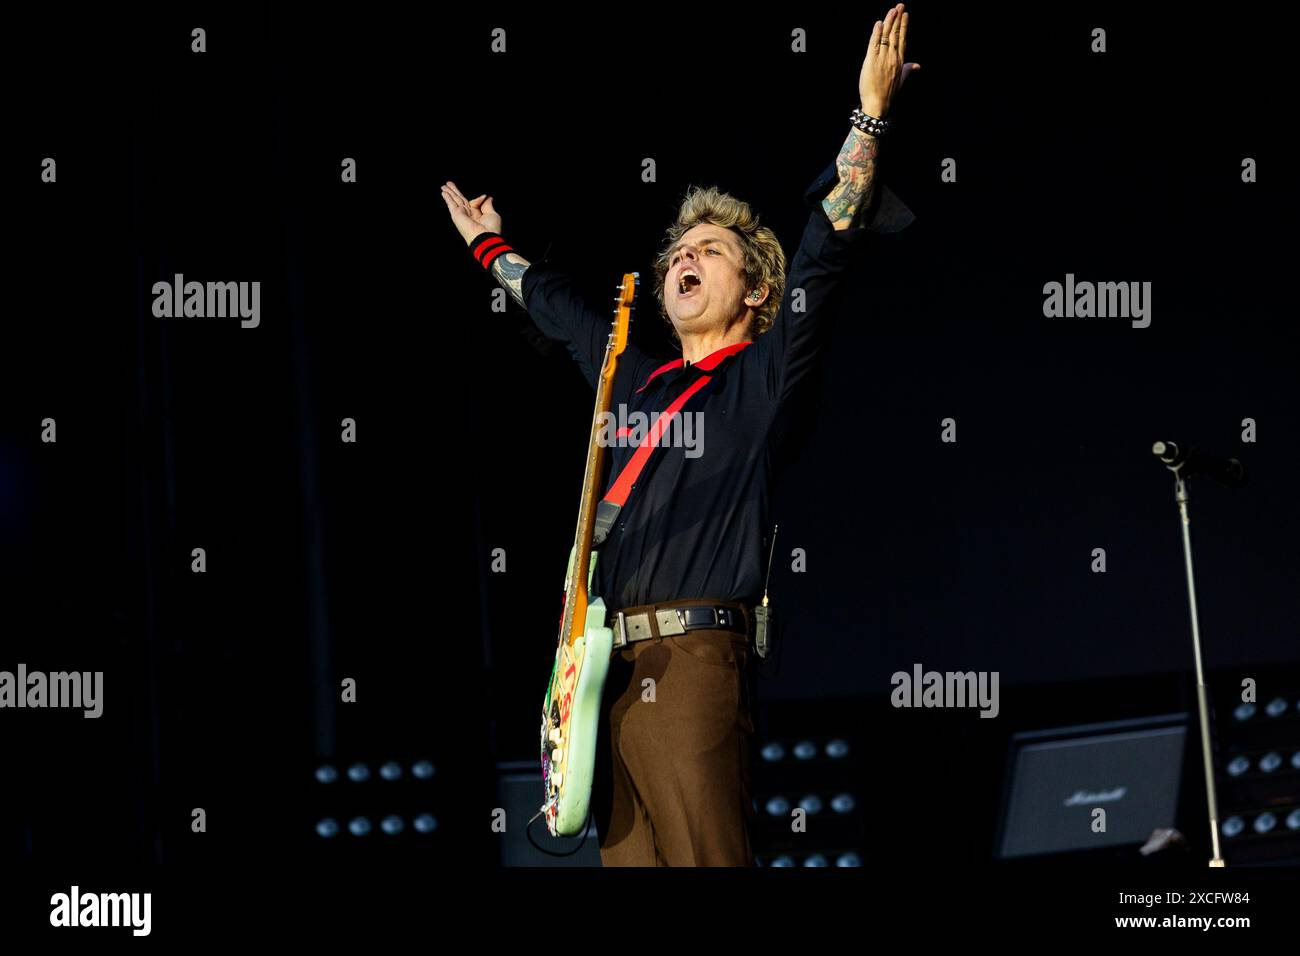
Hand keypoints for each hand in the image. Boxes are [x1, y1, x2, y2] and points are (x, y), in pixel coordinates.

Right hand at [441, 180, 502, 244]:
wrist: (485, 236)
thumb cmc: (491, 228)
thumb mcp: (492, 213)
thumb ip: (487, 204)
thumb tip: (487, 197)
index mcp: (476, 215)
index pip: (473, 203)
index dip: (479, 199)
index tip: (485, 196)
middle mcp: (468, 215)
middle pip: (460, 200)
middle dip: (454, 191)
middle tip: (449, 184)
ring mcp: (461, 214)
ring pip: (454, 200)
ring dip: (449, 192)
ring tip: (444, 186)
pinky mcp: (456, 214)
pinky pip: (451, 204)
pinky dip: (447, 198)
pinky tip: (443, 192)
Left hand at [858, 3, 919, 117]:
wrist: (877, 104)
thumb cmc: (888, 93)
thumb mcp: (901, 80)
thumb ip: (908, 70)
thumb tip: (918, 65)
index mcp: (900, 61)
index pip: (902, 39)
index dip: (904, 26)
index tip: (905, 14)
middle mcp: (892, 58)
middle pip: (896, 34)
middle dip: (898, 19)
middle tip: (900, 5)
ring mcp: (882, 59)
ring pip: (886, 37)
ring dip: (889, 22)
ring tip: (892, 10)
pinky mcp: (871, 61)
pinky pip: (874, 44)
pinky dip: (876, 33)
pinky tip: (879, 23)